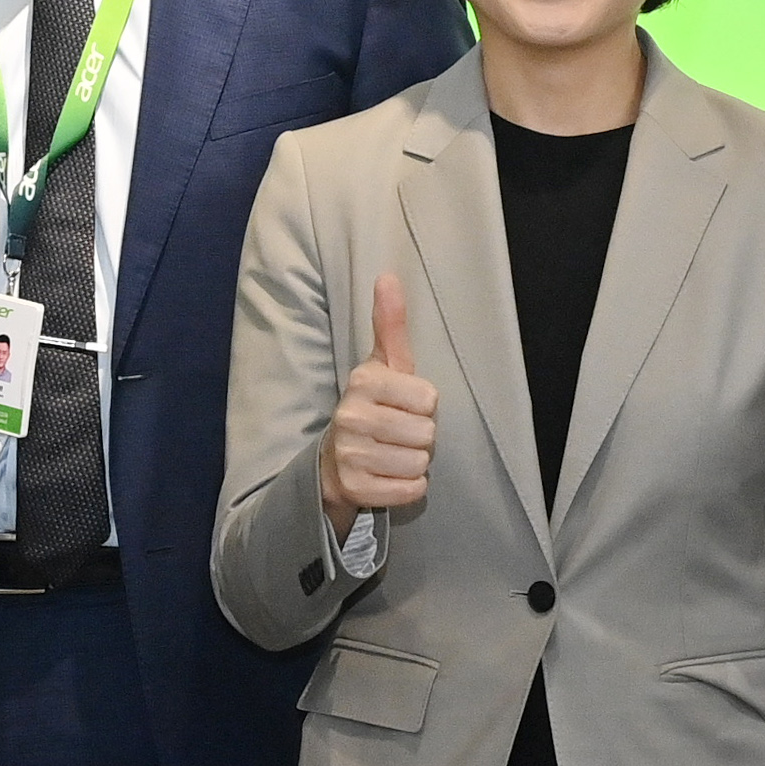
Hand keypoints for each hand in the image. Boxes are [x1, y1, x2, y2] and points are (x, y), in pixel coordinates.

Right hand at [320, 273, 437, 536]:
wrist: (335, 460)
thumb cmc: (373, 406)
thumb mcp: (384, 365)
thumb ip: (390, 324)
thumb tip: (388, 276)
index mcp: (362, 381)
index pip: (429, 398)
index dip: (424, 406)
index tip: (403, 406)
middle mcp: (350, 416)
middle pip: (427, 433)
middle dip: (421, 436)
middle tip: (397, 434)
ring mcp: (350, 455)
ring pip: (420, 463)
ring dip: (414, 462)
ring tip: (392, 454)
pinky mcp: (355, 490)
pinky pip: (411, 490)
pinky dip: (407, 487)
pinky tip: (388, 476)